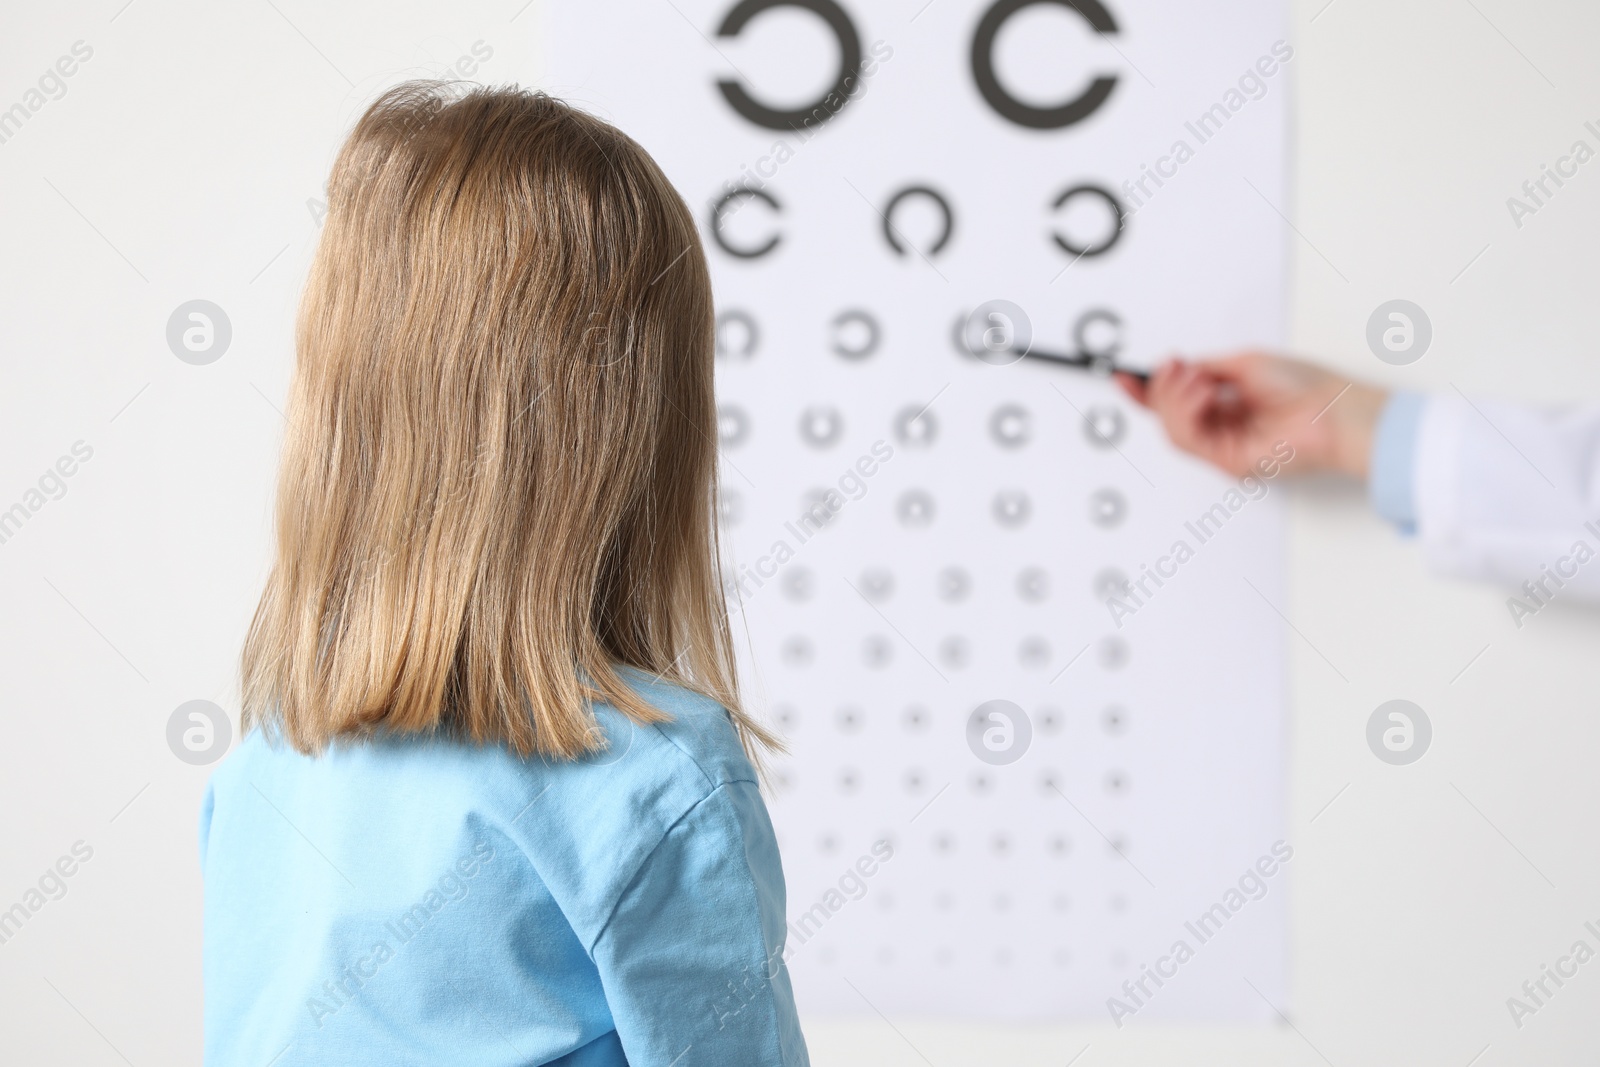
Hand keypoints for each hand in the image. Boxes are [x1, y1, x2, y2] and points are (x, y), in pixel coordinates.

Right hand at [1114, 352, 1386, 478]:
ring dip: (1175, 400)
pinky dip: (1188, 414)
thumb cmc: (1308, 388)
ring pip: (1172, 430)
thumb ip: (1205, 367)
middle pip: (1166, 416)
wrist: (1335, 411)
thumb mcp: (1244, 363)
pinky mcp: (1228, 463)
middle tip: (1173, 368)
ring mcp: (1223, 448)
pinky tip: (1204, 396)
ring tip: (1196, 381)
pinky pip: (1189, 441)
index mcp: (1226, 406)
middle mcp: (1222, 428)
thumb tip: (1176, 367)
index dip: (1147, 391)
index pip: (1176, 402)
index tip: (1127, 376)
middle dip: (1161, 389)